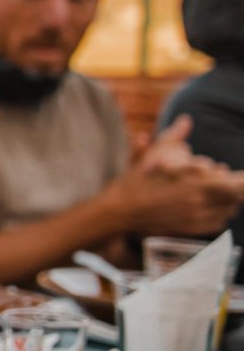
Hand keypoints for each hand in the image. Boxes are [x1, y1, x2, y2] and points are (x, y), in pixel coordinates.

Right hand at [109, 122, 243, 235]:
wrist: (120, 212)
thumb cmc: (135, 182)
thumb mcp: (153, 155)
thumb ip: (174, 136)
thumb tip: (185, 120)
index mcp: (197, 183)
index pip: (239, 185)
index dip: (243, 181)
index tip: (241, 176)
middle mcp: (201, 203)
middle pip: (237, 197)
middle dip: (236, 186)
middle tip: (229, 179)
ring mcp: (197, 218)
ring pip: (229, 210)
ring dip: (229, 200)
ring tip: (218, 192)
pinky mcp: (192, 230)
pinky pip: (218, 222)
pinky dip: (219, 213)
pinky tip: (209, 206)